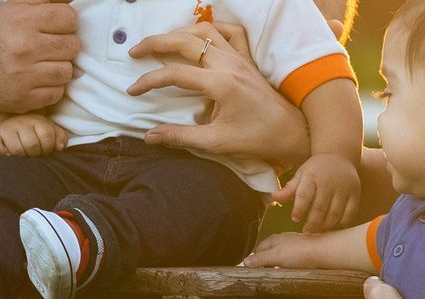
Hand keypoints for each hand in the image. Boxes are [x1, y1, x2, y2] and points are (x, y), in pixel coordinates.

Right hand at [0, 0, 78, 113]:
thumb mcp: (13, 9)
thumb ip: (44, 1)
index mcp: (21, 20)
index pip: (69, 18)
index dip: (67, 23)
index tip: (56, 29)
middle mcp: (23, 47)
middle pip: (72, 46)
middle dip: (64, 47)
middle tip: (50, 49)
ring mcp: (23, 75)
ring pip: (67, 71)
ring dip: (59, 69)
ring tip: (44, 65)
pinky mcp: (23, 99)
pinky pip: (57, 93)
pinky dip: (51, 89)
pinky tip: (38, 81)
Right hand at [0, 113, 67, 155]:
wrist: (10, 122)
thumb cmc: (33, 131)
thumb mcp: (48, 130)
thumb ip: (59, 136)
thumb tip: (60, 147)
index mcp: (36, 120)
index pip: (47, 137)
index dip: (48, 148)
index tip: (45, 151)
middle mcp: (19, 122)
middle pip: (32, 145)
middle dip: (36, 154)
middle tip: (34, 156)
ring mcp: (5, 129)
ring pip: (17, 149)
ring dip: (22, 158)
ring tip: (24, 157)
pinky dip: (1, 152)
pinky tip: (7, 156)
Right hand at [126, 22, 309, 165]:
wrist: (292, 133)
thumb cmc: (257, 139)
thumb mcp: (216, 142)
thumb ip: (180, 137)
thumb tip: (149, 137)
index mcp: (220, 84)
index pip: (175, 73)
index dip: (150, 80)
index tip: (132, 90)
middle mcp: (228, 64)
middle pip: (186, 41)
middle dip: (157, 42)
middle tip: (135, 51)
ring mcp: (239, 59)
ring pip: (205, 31)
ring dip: (180, 32)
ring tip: (162, 43)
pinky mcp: (247, 60)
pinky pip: (229, 33)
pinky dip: (211, 29)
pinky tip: (199, 36)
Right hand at [242, 231, 322, 267]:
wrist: (322, 252)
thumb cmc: (300, 253)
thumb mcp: (275, 257)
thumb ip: (260, 259)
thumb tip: (245, 262)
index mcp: (274, 239)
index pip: (258, 249)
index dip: (254, 259)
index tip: (251, 269)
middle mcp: (283, 240)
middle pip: (268, 251)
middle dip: (264, 261)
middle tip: (261, 272)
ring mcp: (293, 245)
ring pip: (279, 254)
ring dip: (275, 263)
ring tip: (274, 273)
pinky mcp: (302, 251)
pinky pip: (289, 258)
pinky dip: (285, 264)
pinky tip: (288, 270)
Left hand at [275, 152, 359, 233]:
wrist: (340, 156)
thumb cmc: (316, 170)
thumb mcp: (301, 175)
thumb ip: (289, 189)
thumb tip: (274, 197)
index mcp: (312, 176)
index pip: (304, 195)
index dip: (299, 209)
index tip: (295, 219)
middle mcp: (329, 182)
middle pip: (320, 207)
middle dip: (312, 222)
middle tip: (306, 231)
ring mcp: (344, 188)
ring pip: (334, 213)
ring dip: (325, 225)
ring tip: (318, 231)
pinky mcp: (355, 193)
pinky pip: (349, 213)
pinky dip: (341, 222)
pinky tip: (334, 225)